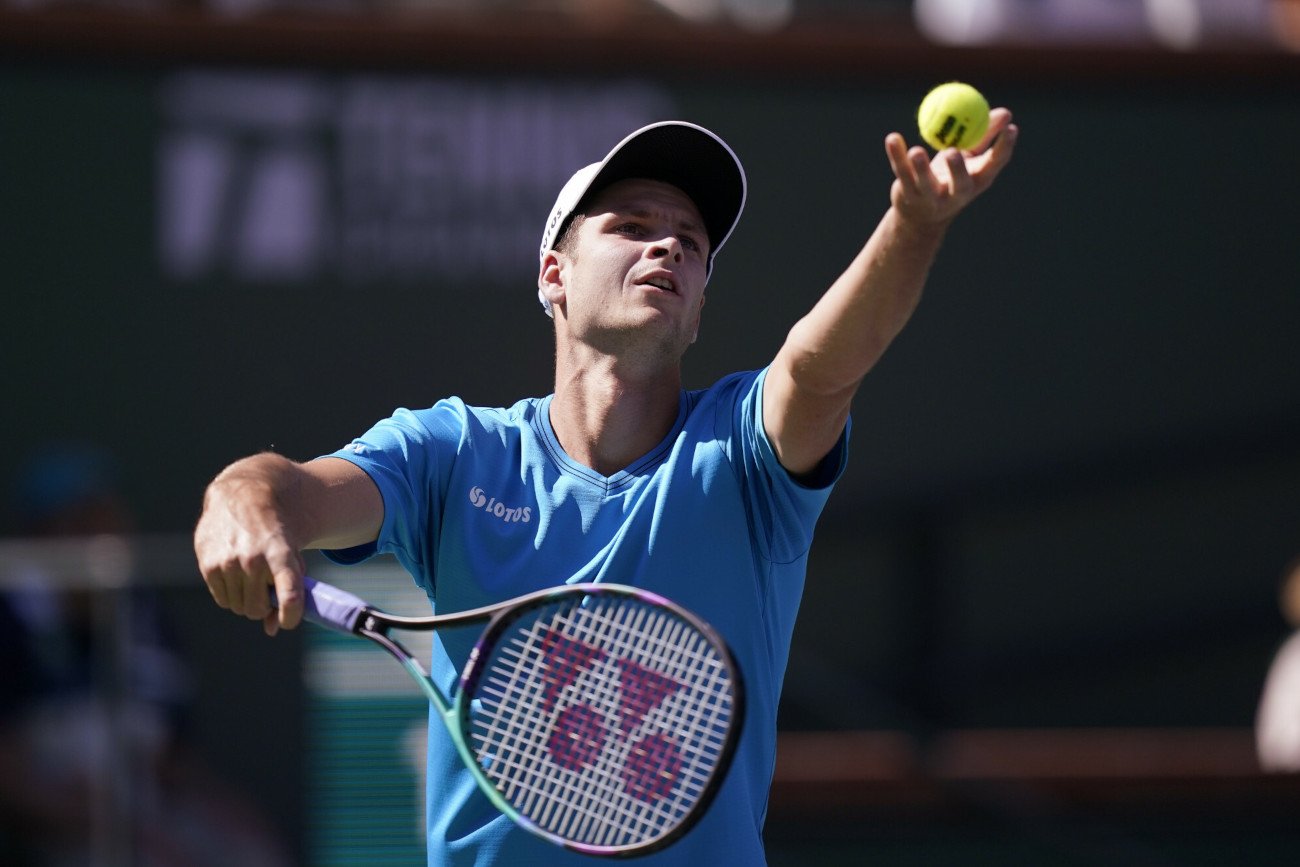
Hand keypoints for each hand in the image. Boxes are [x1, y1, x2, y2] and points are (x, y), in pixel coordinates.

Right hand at [194, 463, 306, 636]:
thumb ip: (289, 590)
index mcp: (281, 554)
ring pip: (239, 608)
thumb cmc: (274, 531)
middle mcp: (254, 560)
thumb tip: (272, 630)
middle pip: (259, 609)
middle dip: (265, 607)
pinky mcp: (209, 565)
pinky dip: (231, 594)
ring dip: (247, 600)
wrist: (243, 497)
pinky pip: (223, 600)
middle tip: (266, 592)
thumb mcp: (292, 553)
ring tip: (251, 578)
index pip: (290, 595)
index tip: (287, 621)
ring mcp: (229, 563)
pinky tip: (235, 574)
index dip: (291, 616)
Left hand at [885, 107, 1017, 228]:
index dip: (1004, 147)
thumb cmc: (950, 178)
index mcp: (976, 182)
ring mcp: (931, 198)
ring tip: (917, 152)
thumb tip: (1006, 113)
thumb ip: (983, 136)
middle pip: (960, 184)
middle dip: (957, 169)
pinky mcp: (908, 195)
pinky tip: (893, 139)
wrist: (920, 214)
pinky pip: (902, 172)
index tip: (1012, 128)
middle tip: (954, 152)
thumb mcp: (968, 159)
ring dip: (920, 167)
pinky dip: (897, 155)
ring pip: (925, 183)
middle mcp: (956, 194)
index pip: (994, 165)